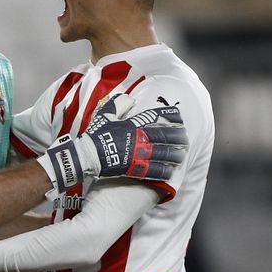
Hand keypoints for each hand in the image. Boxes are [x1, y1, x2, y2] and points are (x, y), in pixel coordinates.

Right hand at [40, 96, 186, 192]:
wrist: (85, 155)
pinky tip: (170, 172)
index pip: (154, 117)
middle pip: (162, 136)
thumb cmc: (95, 135)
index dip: (168, 116)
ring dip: (173, 155)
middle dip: (176, 137)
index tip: (179, 117)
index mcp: (131, 124)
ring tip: (181, 155)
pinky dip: (162, 171)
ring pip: (160, 154)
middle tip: (185, 138)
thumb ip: (118, 105)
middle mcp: (136, 138)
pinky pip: (151, 170)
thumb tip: (131, 99)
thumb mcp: (105, 115)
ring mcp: (135, 154)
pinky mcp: (132, 168)